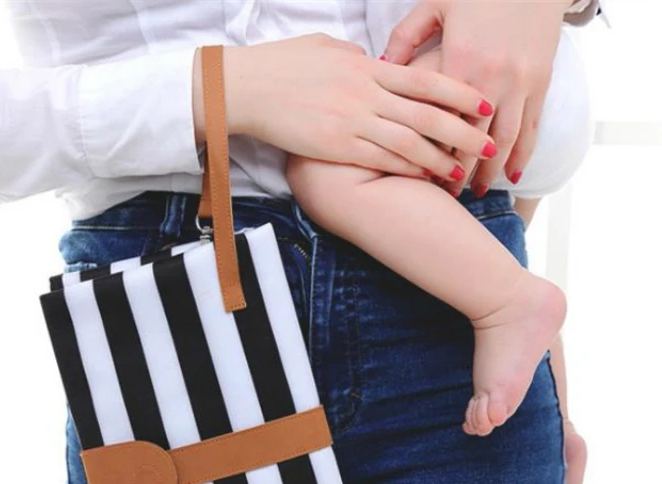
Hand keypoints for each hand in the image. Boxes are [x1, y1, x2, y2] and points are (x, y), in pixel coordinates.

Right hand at [193, 34, 496, 178]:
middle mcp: (366, 95)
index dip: (459, 94)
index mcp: (367, 68)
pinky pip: (379, 160)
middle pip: (426, 115)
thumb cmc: (283, 65)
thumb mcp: (327, 50)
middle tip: (489, 147)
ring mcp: (352, 123)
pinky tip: (424, 179)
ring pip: (408, 143)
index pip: (425, 80)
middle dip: (462, 133)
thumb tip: (376, 64)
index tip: (482, 106)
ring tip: (464, 174)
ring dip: (440, 160)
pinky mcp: (336, 147)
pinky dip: (406, 170)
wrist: (248, 88)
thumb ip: (358, 61)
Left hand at [384, 0, 571, 195]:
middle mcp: (493, 78)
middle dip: (459, 173)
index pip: (443, 122)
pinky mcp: (541, 81)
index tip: (418, 176)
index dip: (431, 153)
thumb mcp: (436, 3)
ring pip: (505, 140)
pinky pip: (532, 127)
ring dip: (490, 172)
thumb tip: (381, 68)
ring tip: (477, 193)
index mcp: (461, 62)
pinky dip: (523, 154)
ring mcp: (521, 82)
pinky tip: (512, 175)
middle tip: (445, 197)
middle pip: (473, 140)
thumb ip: (407, 37)